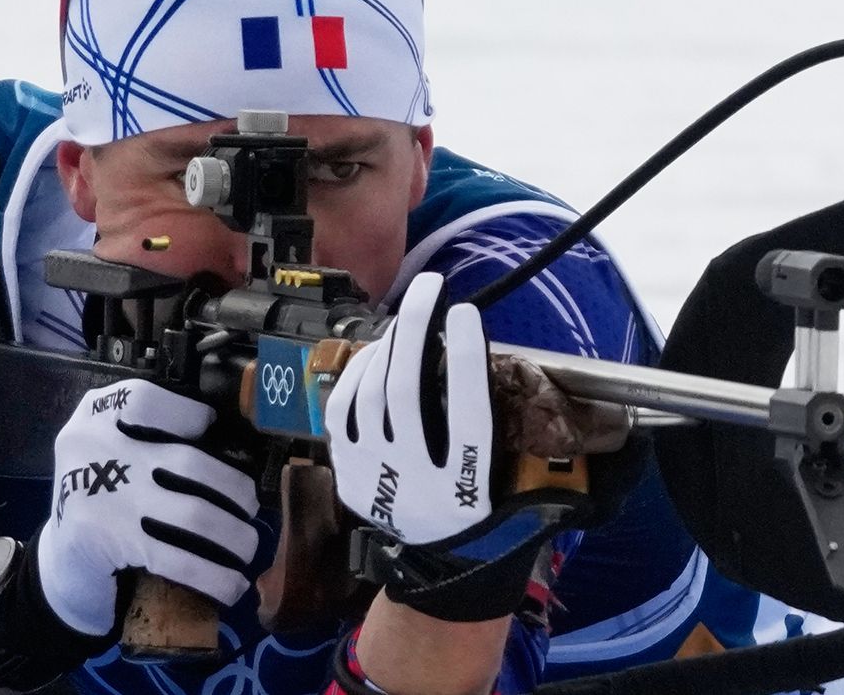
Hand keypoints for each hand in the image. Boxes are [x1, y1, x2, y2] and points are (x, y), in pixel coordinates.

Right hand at [37, 378, 260, 635]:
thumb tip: (230, 440)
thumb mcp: (113, 455)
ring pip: (194, 514)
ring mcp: (98, 496)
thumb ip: (151, 436)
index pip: (146, 400)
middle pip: (189, 462)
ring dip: (234, 536)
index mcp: (93, 418)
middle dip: (235, 490)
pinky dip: (215, 575)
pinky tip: (233, 584)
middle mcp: (91, 448)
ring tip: (247, 546)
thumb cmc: (104, 502)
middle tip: (251, 507)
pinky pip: (178, 559)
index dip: (189, 415)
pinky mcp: (106, 543)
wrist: (62, 566)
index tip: (214, 429)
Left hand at [326, 272, 494, 545]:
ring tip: (406, 320)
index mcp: (467, 490)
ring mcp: (374, 481)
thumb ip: (491, 419)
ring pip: (369, 398)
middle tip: (429, 286)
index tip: (466, 312)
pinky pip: (342, 413)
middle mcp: (416, 487)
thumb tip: (465, 348)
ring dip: (387, 347)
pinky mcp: (348, 477)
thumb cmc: (479, 501)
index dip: (466, 359)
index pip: (468, 415)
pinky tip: (376, 353)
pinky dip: (357, 375)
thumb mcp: (502, 472)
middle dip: (416, 330)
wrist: (437, 558)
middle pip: (407, 395)